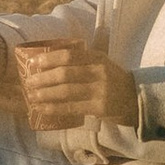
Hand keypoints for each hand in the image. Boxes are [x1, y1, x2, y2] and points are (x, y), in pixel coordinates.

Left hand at [13, 40, 140, 132]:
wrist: (136, 99)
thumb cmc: (113, 80)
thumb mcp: (102, 63)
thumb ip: (82, 59)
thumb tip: (50, 59)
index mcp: (97, 58)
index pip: (69, 55)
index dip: (49, 59)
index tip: (33, 62)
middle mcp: (99, 72)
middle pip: (65, 74)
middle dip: (43, 78)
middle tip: (28, 82)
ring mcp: (100, 91)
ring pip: (66, 92)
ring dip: (45, 94)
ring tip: (31, 96)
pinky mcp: (99, 108)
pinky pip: (72, 108)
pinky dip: (54, 108)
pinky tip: (42, 109)